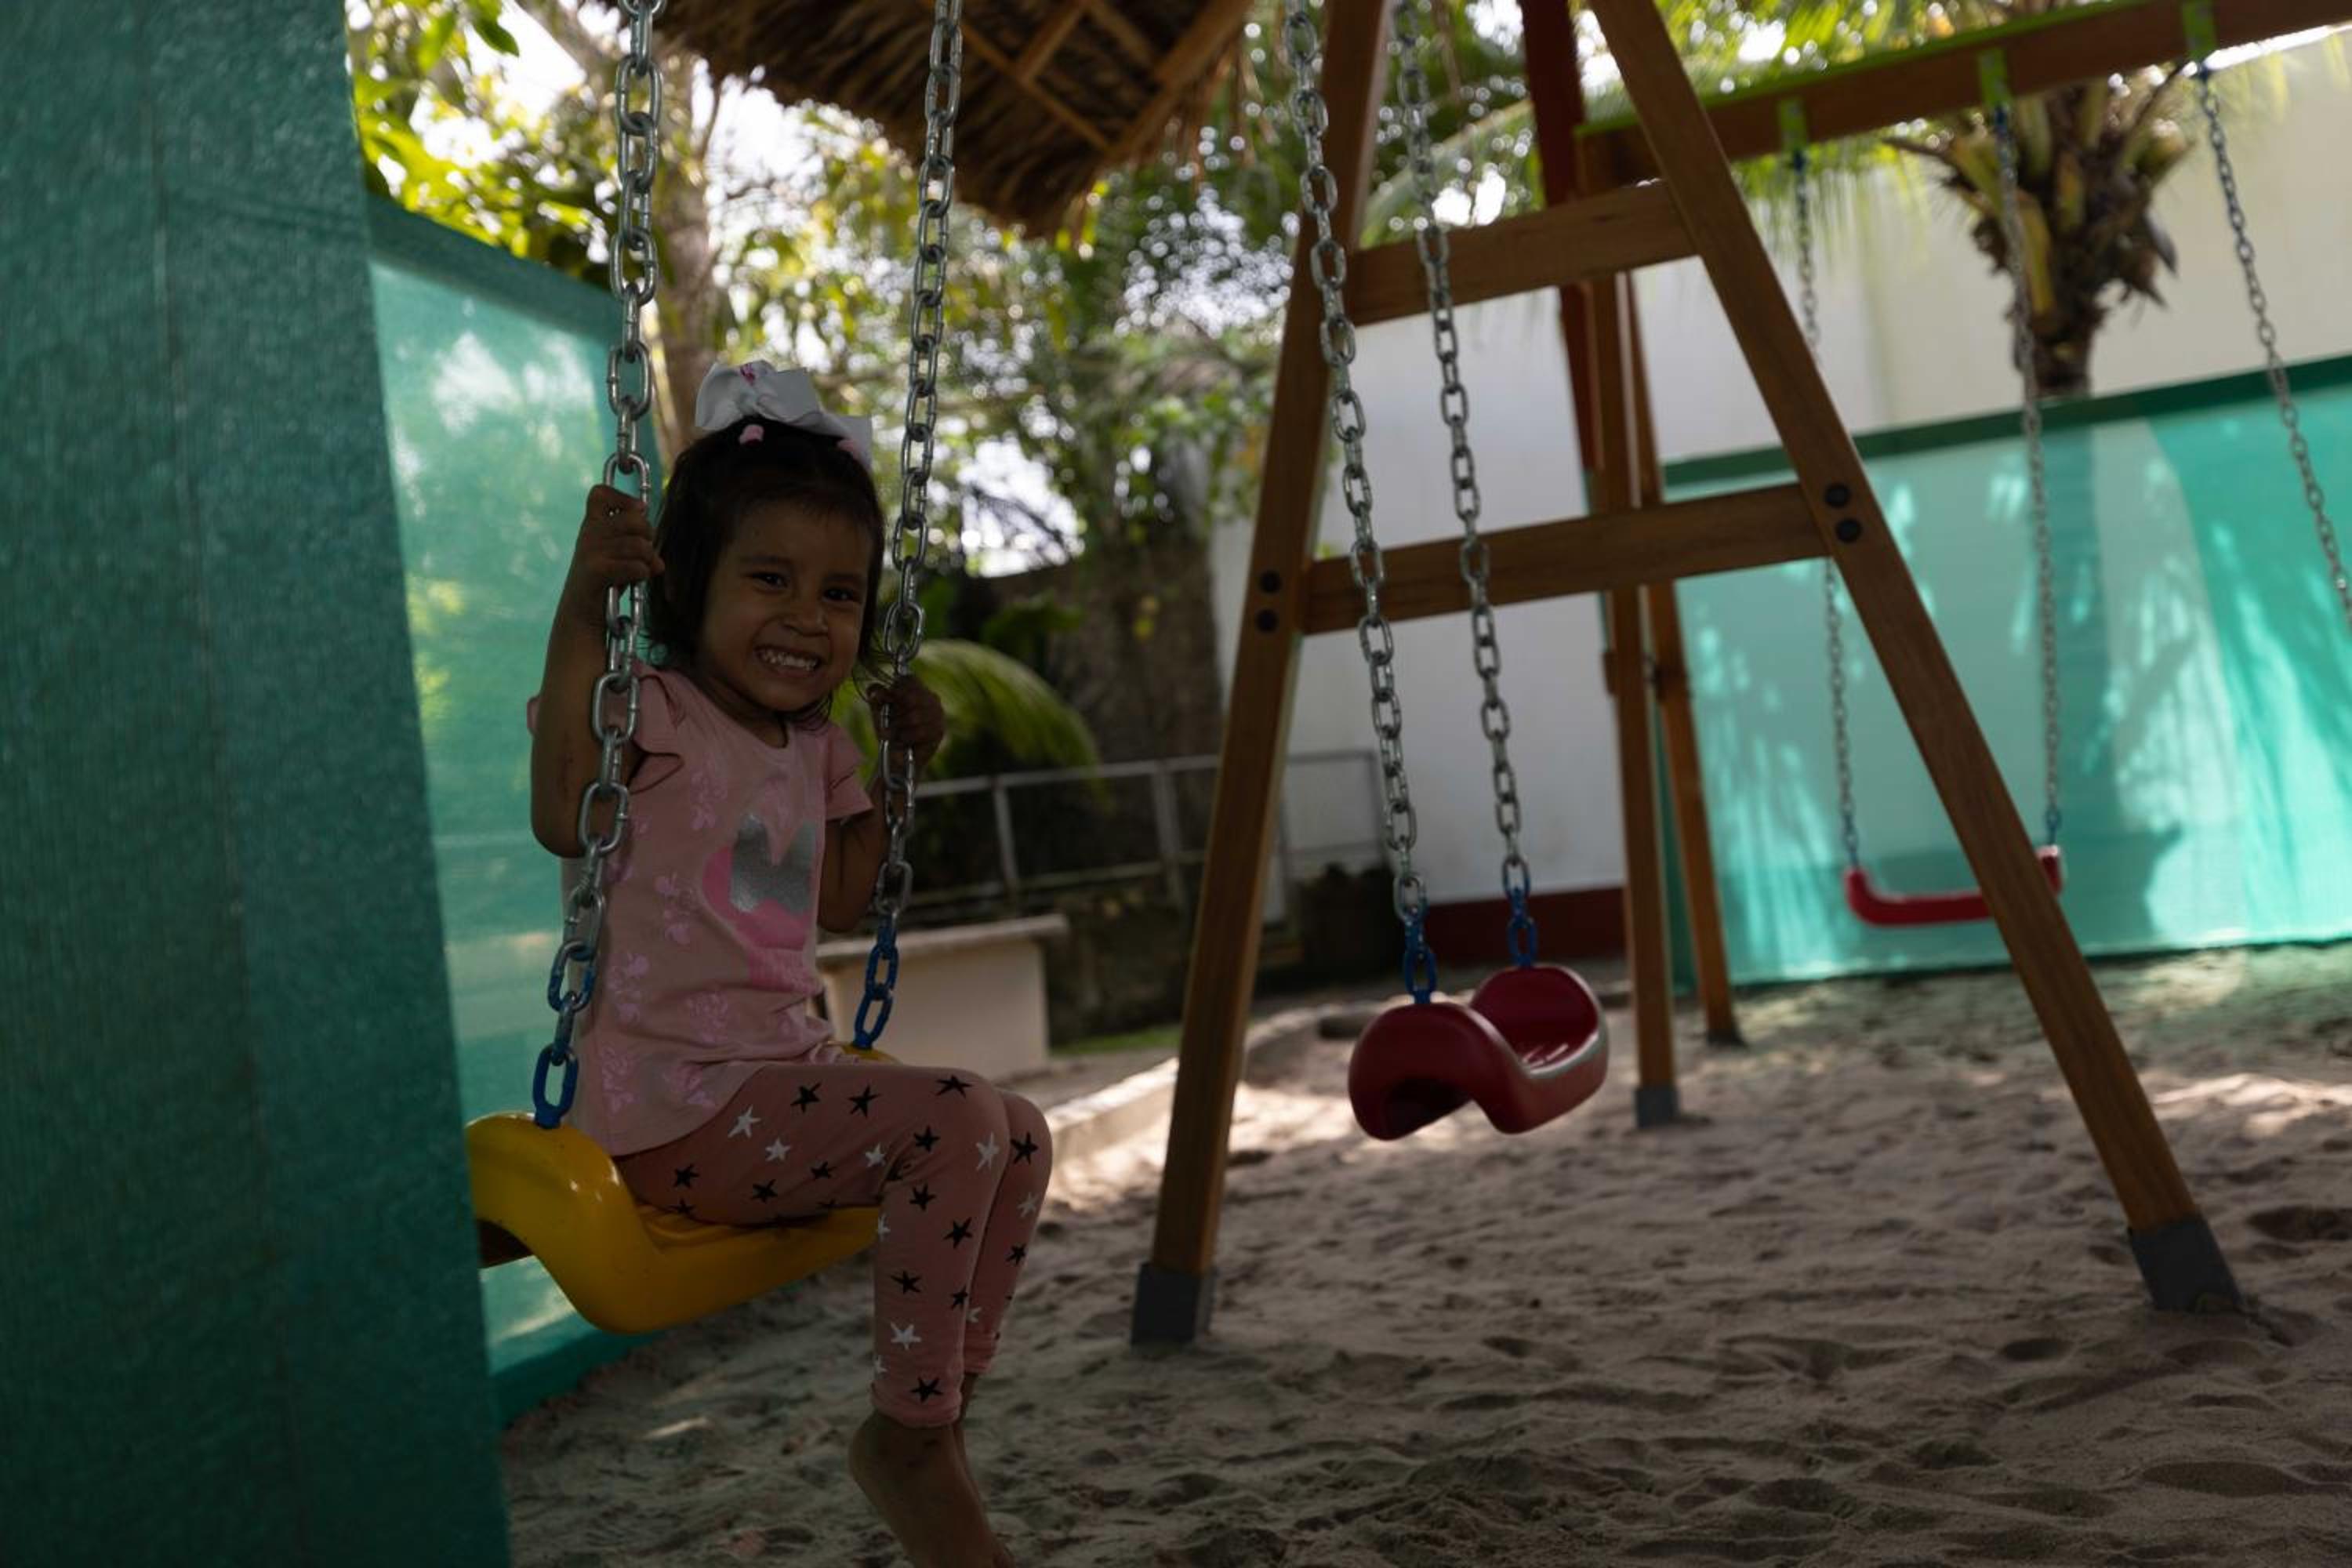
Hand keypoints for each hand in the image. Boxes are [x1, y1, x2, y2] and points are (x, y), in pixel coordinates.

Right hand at [560, 484, 662, 630]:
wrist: (581, 615)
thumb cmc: (605, 582)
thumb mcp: (621, 558)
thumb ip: (638, 547)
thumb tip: (658, 561)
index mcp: (592, 525)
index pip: (600, 494)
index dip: (623, 497)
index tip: (638, 510)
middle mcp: (589, 533)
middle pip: (634, 519)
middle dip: (649, 536)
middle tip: (646, 552)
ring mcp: (590, 551)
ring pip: (640, 545)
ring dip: (648, 560)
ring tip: (643, 570)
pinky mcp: (596, 571)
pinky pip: (636, 566)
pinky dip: (643, 574)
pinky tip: (638, 580)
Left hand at [867, 675, 944, 776]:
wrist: (896, 757)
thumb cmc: (889, 730)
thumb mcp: (878, 710)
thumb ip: (876, 695)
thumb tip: (877, 691)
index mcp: (918, 688)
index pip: (909, 679)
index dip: (895, 689)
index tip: (887, 700)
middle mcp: (932, 698)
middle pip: (911, 697)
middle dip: (896, 712)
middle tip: (890, 722)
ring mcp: (938, 714)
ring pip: (915, 716)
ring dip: (900, 727)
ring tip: (896, 734)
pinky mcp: (939, 731)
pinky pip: (920, 731)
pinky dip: (907, 737)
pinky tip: (905, 741)